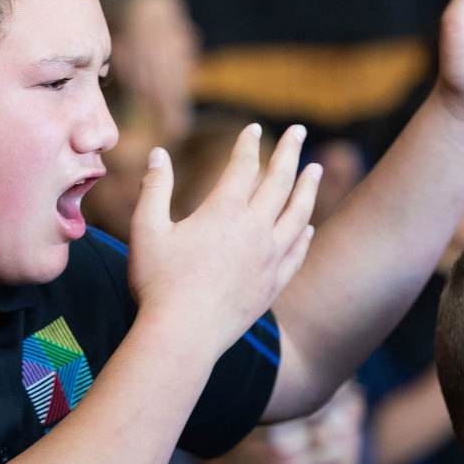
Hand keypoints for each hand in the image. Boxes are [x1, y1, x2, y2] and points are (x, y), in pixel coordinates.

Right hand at [128, 124, 320, 353]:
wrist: (183, 335)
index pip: (243, 166)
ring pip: (298, 213)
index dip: (248, 144)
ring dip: (308, 187)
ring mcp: (269, 257)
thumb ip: (154, 188)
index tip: (253, 128)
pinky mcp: (273, 284)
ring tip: (316, 169)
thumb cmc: (158, 282)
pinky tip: (308, 226)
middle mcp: (255, 229)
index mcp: (224, 211)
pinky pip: (297, 252)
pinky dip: (305, 233)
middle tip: (299, 131)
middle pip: (280, 181)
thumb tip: (158, 154)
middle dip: (289, 152)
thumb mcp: (146, 229)